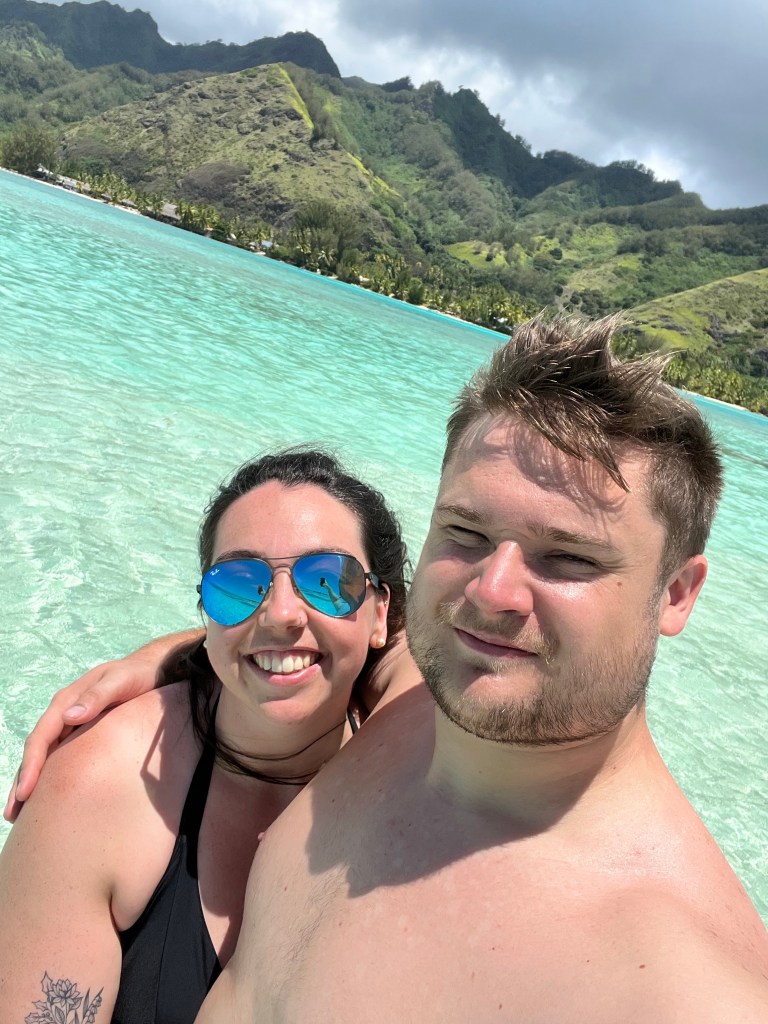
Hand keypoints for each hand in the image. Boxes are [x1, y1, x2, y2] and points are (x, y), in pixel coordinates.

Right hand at [3, 657, 160, 822]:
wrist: (152, 671)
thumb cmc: (137, 676)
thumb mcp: (120, 681)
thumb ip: (98, 696)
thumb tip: (70, 716)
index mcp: (67, 702)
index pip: (41, 737)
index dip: (31, 765)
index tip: (25, 793)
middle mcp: (63, 714)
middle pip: (37, 751)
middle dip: (23, 782)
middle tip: (13, 815)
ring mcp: (71, 725)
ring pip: (46, 757)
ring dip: (32, 783)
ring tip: (20, 816)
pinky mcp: (82, 734)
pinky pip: (61, 757)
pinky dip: (50, 776)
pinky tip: (48, 797)